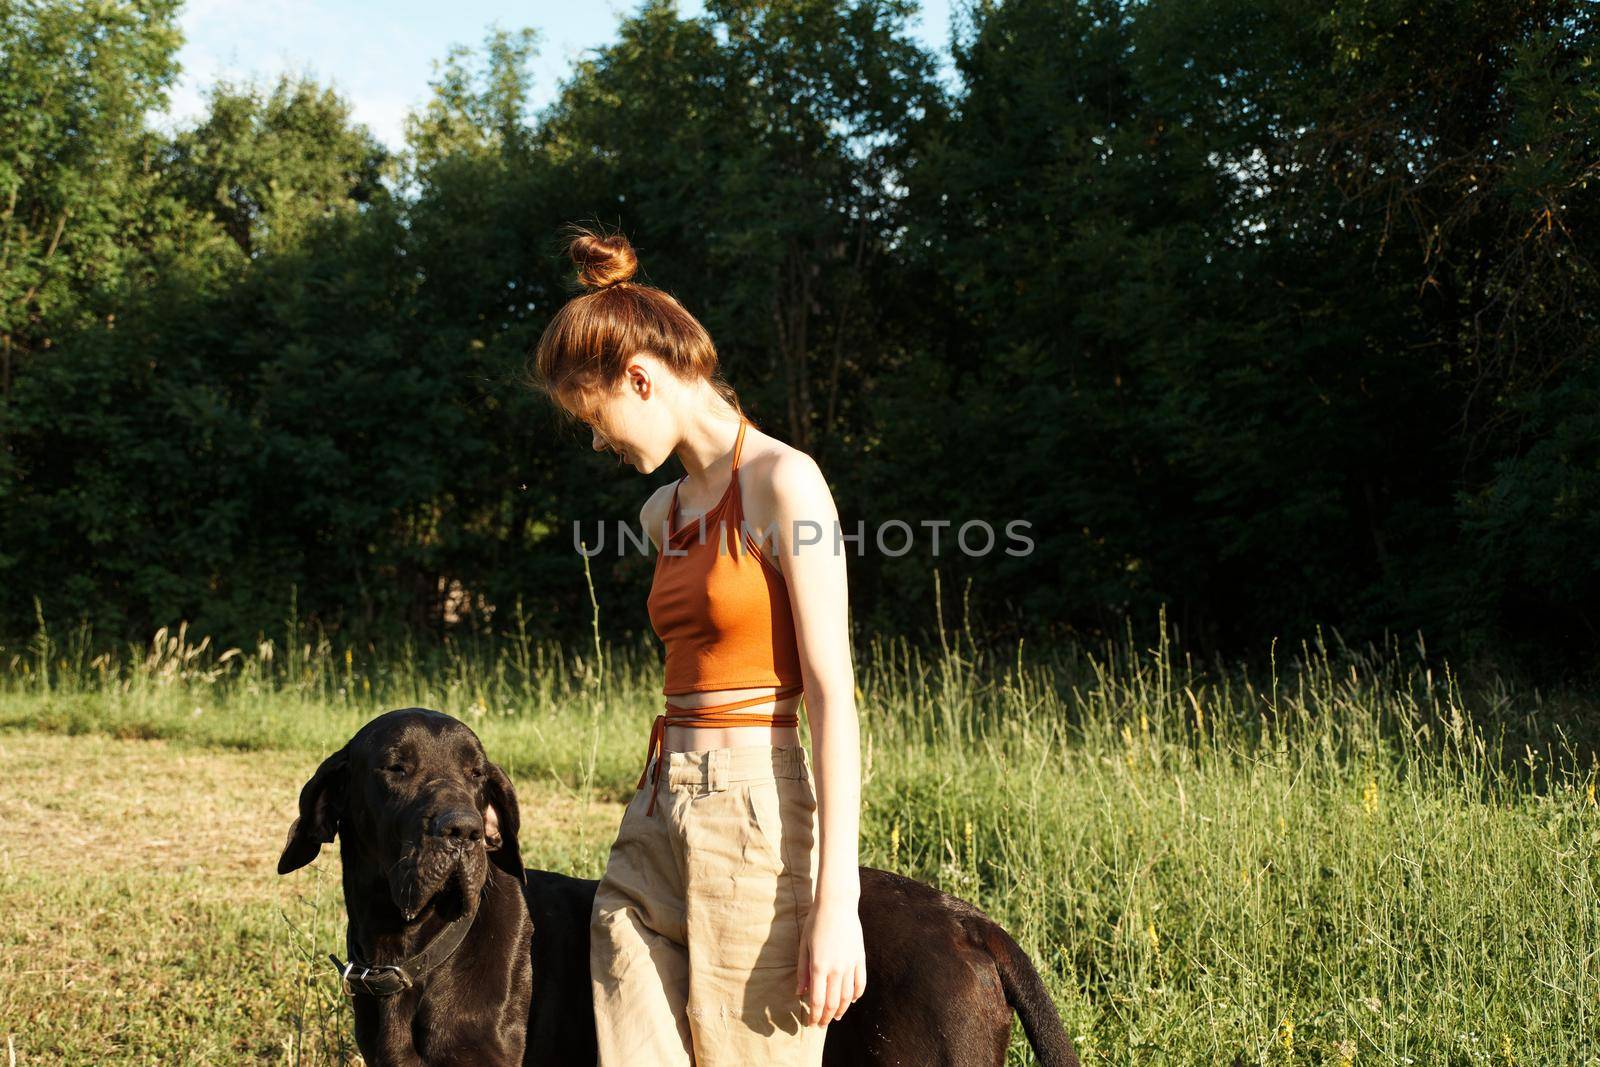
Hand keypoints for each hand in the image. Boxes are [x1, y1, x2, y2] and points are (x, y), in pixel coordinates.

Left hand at [797, 897, 865, 1026]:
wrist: (837, 905)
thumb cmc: (816, 922)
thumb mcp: (803, 945)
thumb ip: (802, 971)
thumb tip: (799, 993)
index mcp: (819, 966)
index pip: (817, 1000)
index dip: (814, 1016)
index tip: (811, 1024)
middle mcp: (836, 969)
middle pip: (833, 1002)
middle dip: (826, 1017)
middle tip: (821, 1025)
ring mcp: (850, 964)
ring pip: (848, 996)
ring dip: (842, 1010)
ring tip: (836, 1017)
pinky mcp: (860, 959)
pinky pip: (860, 983)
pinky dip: (857, 995)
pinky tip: (852, 1000)